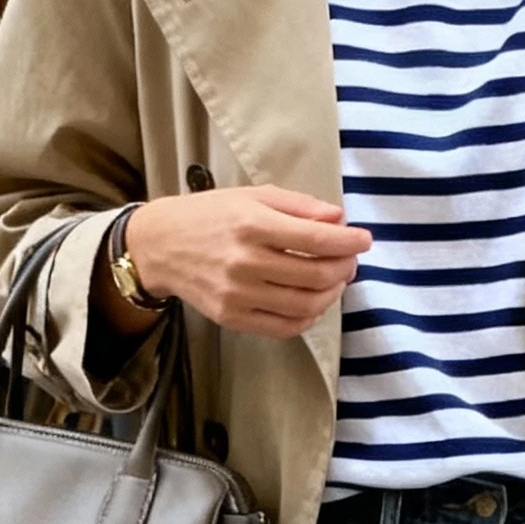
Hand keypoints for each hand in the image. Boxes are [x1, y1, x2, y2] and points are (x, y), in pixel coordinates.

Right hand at [126, 185, 371, 338]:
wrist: (160, 246)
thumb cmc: (210, 215)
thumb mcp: (252, 196)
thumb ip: (298, 206)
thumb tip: (338, 219)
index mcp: (252, 224)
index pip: (315, 239)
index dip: (348, 242)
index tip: (364, 239)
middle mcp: (245, 261)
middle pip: (315, 275)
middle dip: (343, 268)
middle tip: (349, 260)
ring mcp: (238, 294)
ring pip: (305, 304)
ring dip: (331, 294)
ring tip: (335, 280)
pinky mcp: (233, 318)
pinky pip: (285, 327)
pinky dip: (309, 317)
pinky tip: (314, 301)